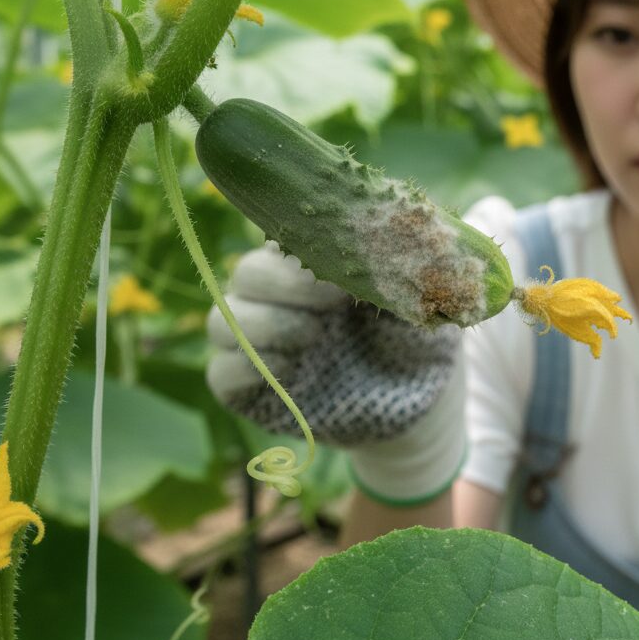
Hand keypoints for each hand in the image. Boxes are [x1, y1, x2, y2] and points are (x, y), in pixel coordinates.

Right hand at [207, 242, 465, 502]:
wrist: (416, 404)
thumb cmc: (416, 338)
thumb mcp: (418, 300)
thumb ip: (404, 269)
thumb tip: (399, 235)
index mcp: (311, 264)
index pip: (280, 238)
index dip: (301, 250)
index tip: (340, 270)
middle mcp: (275, 297)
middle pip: (245, 274)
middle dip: (285, 287)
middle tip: (331, 306)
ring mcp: (257, 342)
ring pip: (223, 322)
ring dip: (266, 327)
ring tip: (315, 337)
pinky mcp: (247, 388)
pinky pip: (220, 372)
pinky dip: (249, 369)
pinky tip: (292, 369)